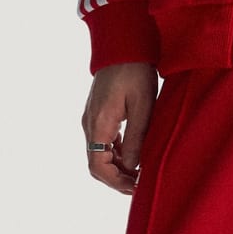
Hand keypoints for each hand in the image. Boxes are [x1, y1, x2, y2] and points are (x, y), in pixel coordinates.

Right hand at [83, 62, 158, 195]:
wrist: (123, 46)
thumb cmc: (135, 72)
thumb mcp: (142, 106)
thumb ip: (137, 137)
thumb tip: (133, 166)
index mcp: (98, 124)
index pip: (97, 166)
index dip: (115, 182)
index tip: (135, 187)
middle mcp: (90, 124)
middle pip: (96, 164)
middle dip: (116, 179)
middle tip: (139, 186)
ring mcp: (92, 120)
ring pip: (99, 155)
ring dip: (117, 168)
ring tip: (139, 174)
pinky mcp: (99, 115)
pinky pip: (103, 143)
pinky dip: (116, 155)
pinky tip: (134, 156)